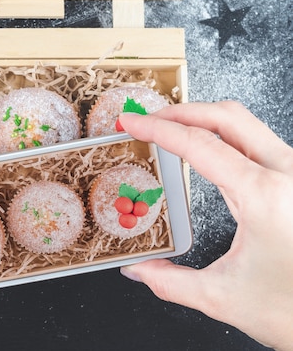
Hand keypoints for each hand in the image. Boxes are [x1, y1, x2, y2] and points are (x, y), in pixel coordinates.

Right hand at [118, 101, 292, 349]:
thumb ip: (169, 282)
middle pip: (226, 116)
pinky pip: (258, 141)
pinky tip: (205, 149)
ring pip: (246, 124)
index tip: (132, 123)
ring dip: (203, 119)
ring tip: (170, 129)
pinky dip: (223, 135)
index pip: (199, 145)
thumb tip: (138, 271)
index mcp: (264, 196)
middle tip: (148, 118)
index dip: (158, 129)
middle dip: (181, 111)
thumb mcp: (222, 298)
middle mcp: (287, 174)